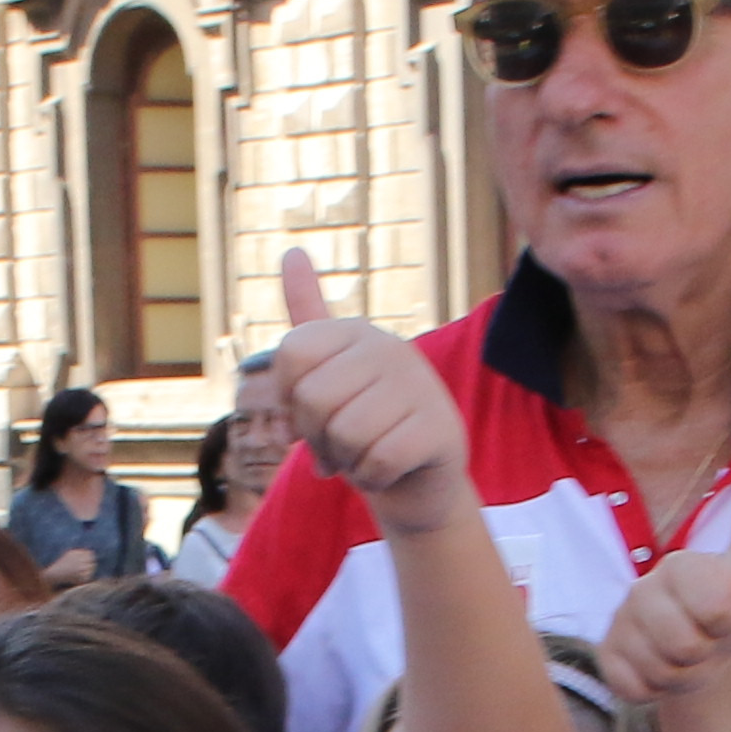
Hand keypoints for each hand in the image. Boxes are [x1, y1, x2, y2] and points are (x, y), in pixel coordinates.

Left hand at [266, 250, 470, 519]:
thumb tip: (292, 250)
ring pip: (344, 433)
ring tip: (365, 454)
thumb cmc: (362, 428)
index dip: (289, 400)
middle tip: (341, 443)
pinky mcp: (441, 428)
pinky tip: (386, 470)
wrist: (415, 481)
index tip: (311, 414)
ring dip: (346, 461)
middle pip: (312, 398)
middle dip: (318, 437)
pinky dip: (372, 477)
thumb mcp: (326, 375)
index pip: (290, 355)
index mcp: (355, 331)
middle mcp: (390, 347)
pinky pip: (377, 460)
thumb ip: (306, 323)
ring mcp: (420, 385)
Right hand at [597, 447, 730, 706]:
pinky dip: (656, 690)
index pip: (715, 607)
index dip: (728, 622)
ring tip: (688, 656)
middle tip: (707, 639)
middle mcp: (641, 592)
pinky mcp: (607, 660)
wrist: (705, 653)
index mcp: (679, 567)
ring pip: (659, 670)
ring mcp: (620, 626)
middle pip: (683, 644)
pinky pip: (635, 689)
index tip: (725, 614)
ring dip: (684, 675)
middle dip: (706, 654)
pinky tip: (662, 671)